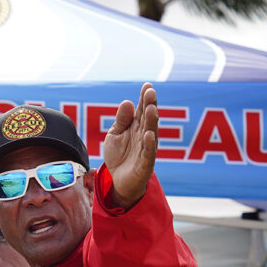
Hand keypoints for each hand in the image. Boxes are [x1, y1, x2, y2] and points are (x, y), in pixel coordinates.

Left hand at [101, 82, 158, 207]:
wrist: (118, 181)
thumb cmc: (118, 156)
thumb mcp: (115, 135)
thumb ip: (121, 120)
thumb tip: (127, 102)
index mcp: (137, 127)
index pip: (142, 110)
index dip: (144, 98)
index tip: (147, 85)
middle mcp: (144, 135)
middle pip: (148, 118)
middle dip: (149, 105)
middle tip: (150, 92)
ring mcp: (146, 149)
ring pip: (150, 133)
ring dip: (151, 121)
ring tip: (151, 108)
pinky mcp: (145, 164)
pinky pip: (148, 153)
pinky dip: (149, 144)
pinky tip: (148, 134)